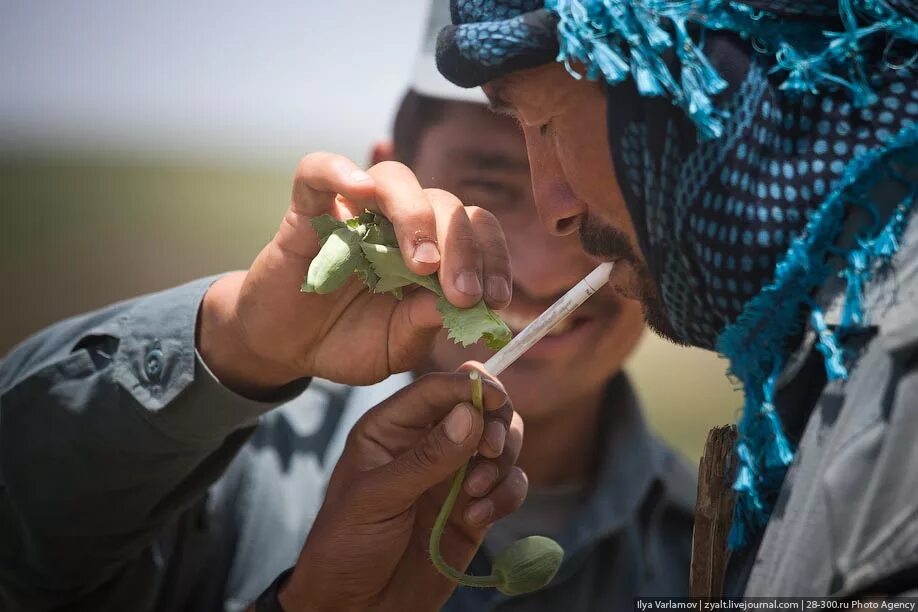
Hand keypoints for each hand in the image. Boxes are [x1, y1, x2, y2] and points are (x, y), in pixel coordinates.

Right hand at [198, 153, 511, 393]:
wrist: (286, 347)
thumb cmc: (347, 340)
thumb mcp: (396, 346)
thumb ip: (423, 324)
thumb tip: (457, 304)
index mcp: (432, 249)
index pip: (476, 229)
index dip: (492, 257)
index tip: (495, 299)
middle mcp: (399, 221)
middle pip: (444, 202)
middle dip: (462, 247)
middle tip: (461, 293)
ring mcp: (354, 210)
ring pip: (395, 178)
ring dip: (416, 216)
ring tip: (420, 263)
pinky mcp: (307, 208)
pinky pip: (319, 169)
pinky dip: (341, 171)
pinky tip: (360, 191)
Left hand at [278, 366, 526, 610]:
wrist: (355, 609)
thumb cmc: (345, 547)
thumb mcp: (375, 498)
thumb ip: (424, 458)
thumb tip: (470, 414)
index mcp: (391, 429)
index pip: (436, 390)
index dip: (469, 386)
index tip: (495, 398)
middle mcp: (427, 445)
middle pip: (481, 409)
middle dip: (495, 425)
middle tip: (490, 451)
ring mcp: (454, 476)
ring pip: (501, 445)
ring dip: (500, 464)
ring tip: (474, 495)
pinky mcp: (475, 509)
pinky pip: (509, 486)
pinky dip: (506, 496)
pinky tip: (478, 519)